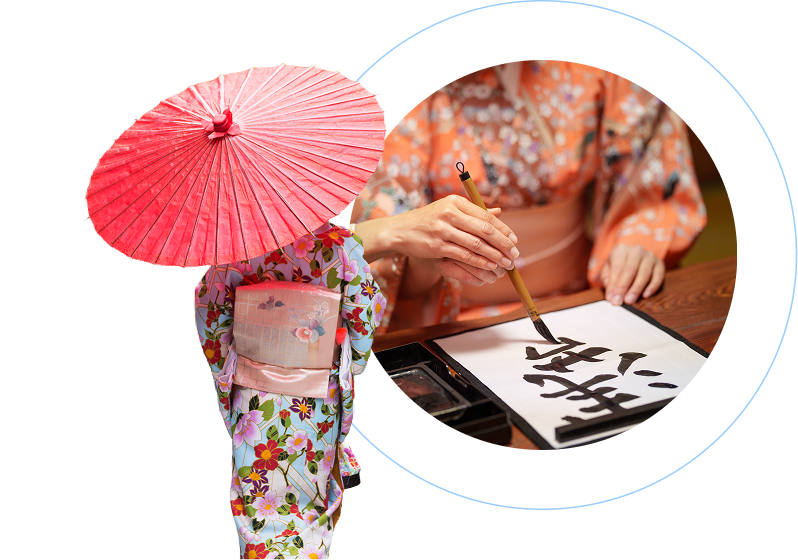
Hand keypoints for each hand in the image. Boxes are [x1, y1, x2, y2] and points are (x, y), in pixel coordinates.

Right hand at [393, 195, 519, 284]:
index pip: (486, 216)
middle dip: (503, 243)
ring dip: (494, 256)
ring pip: (476, 244)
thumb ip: (473, 212)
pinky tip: (489, 267)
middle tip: (515, 254)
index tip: (514, 240)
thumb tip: (499, 212)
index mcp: (456, 202)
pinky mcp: (437, 246)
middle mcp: (450, 213)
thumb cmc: (428, 221)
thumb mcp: (449, 210)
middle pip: (485, 229)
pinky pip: (464, 255)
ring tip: (506, 264)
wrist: (400, 230)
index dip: (503, 229)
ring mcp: (443, 230)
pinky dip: (479, 262)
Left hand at [599, 244, 664, 304]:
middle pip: (630, 270)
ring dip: (636, 289)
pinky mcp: (660, 264)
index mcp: (621, 250)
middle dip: (624, 287)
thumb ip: (607, 281)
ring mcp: (649, 256)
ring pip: (645, 273)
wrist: (632, 259)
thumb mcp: (607, 271)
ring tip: (629, 300)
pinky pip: (658, 276)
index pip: (617, 268)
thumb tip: (611, 295)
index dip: (614, 284)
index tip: (611, 298)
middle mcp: (636, 251)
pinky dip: (652, 287)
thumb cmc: (618, 266)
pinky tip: (645, 295)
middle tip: (620, 301)